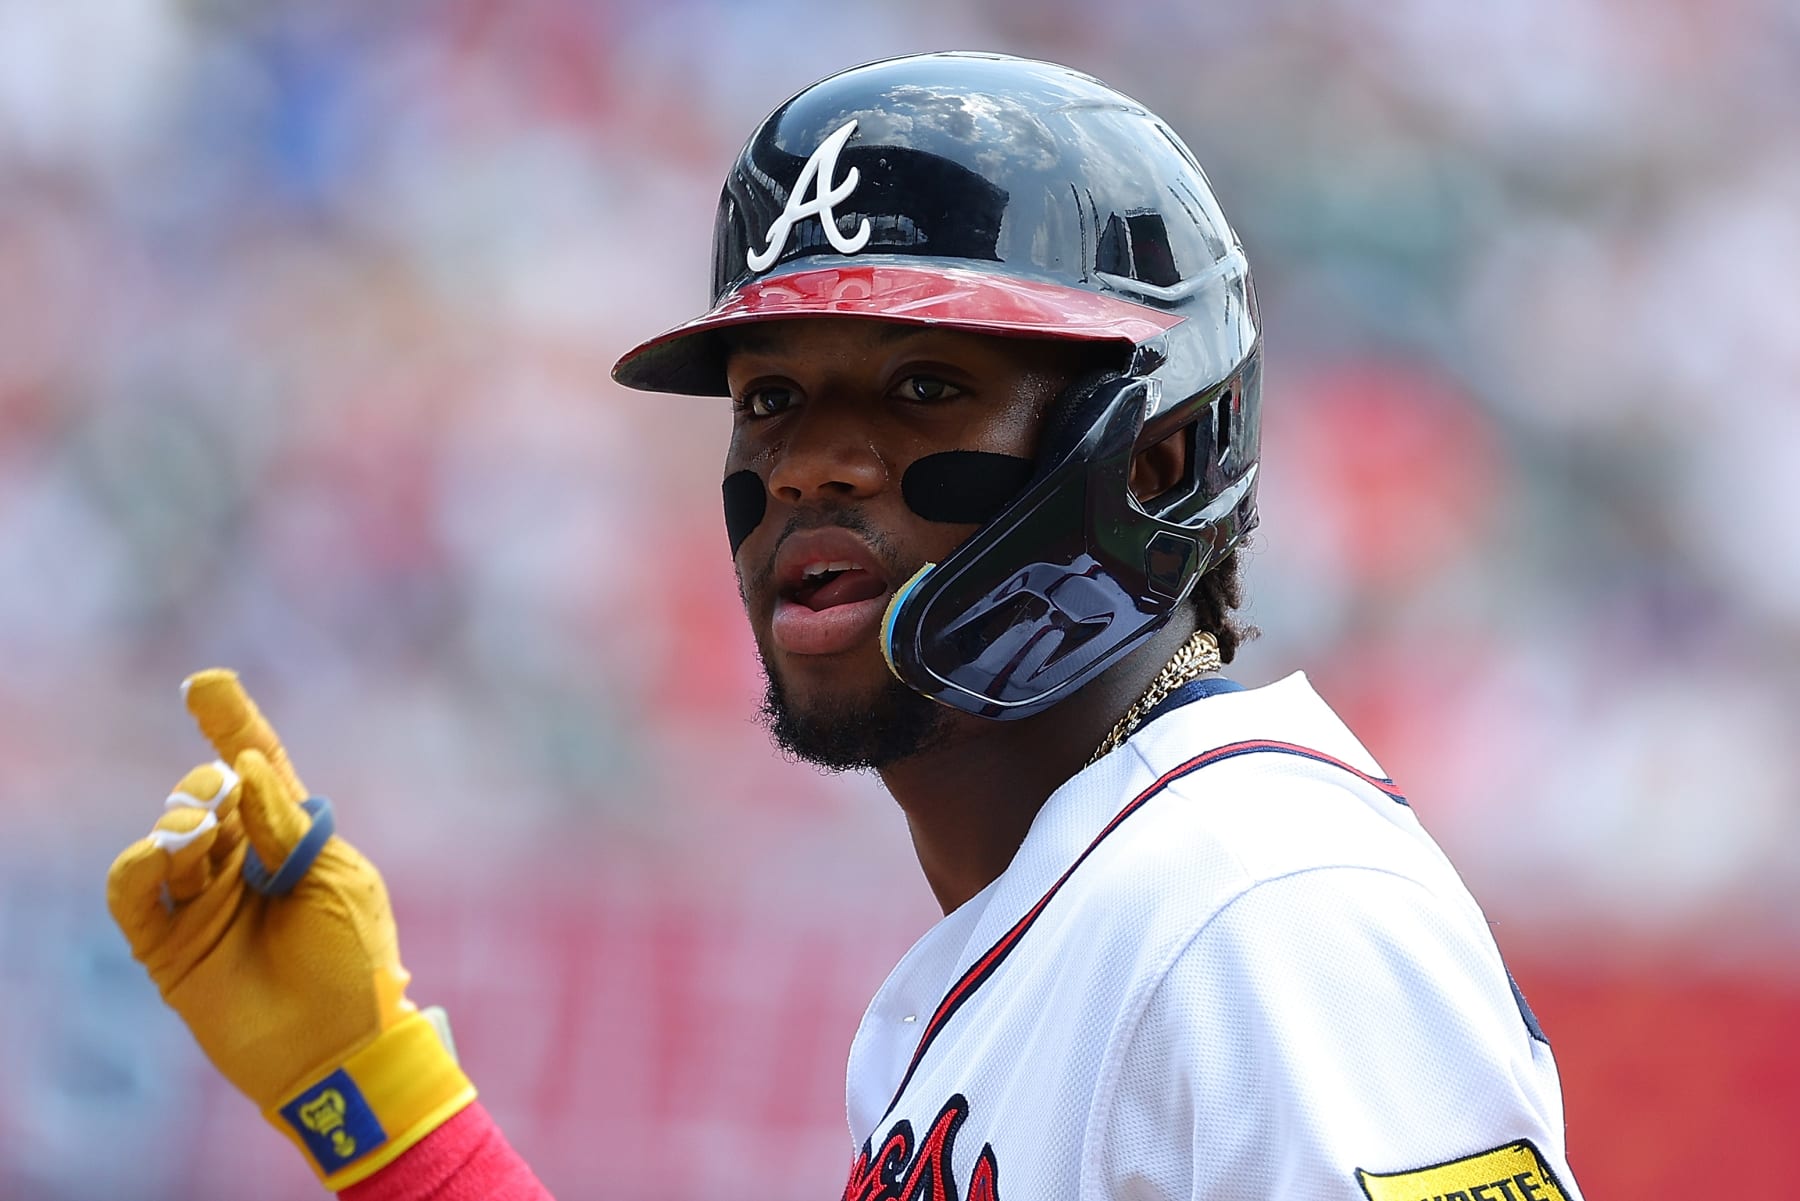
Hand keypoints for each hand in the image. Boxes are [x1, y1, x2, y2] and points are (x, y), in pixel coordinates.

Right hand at [107, 669, 473, 1188]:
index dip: (232, 724)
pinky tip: (163, 853)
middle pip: (206, 796)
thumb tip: (247, 765)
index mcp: (291, 841)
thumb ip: (285, 825)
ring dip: (177, 821)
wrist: (339, 1047)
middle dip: (207, 785)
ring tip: (197, 832)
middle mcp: (243, 864)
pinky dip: (138, 863)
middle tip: (222, 799)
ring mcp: (202, 902)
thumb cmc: (355, 962)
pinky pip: (131, 891)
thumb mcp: (336, 879)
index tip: (206, 682)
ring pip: (167, 835)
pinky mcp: (167, 944)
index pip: (259, 771)